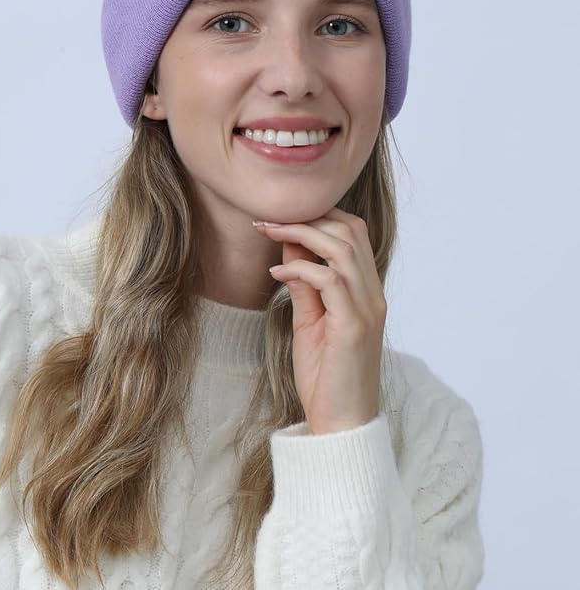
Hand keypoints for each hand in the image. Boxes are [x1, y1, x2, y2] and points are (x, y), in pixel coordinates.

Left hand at [253, 208, 386, 434]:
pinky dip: (300, 268)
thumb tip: (290, 246)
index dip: (320, 217)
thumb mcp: (309, 321)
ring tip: (270, 232)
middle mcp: (373, 296)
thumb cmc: (325, 377)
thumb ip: (304, 284)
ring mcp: (367, 309)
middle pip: (351, 231)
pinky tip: (277, 272)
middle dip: (308, 217)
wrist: (341, 425)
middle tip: (269, 219)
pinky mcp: (354, 326)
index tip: (282, 217)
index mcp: (366, 292)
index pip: (354, 233)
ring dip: (302, 233)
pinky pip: (329, 280)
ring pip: (342, 248)